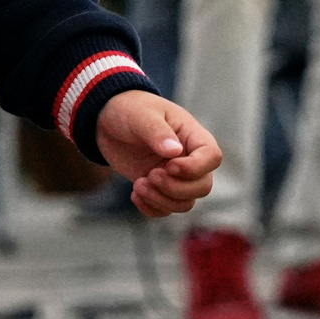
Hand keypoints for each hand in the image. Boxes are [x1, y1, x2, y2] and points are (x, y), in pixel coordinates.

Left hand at [93, 90, 220, 216]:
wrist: (107, 120)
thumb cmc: (130, 109)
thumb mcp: (142, 115)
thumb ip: (158, 132)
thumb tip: (175, 151)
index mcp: (192, 135)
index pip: (212, 157)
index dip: (195, 168)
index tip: (169, 165)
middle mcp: (188, 158)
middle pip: (202, 186)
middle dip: (176, 188)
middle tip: (150, 175)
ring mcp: (174, 176)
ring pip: (185, 202)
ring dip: (162, 200)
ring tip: (138, 185)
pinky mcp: (158, 188)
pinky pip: (166, 209)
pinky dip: (151, 208)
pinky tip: (134, 194)